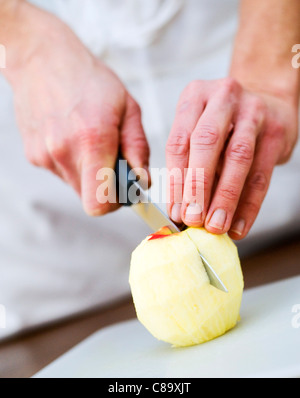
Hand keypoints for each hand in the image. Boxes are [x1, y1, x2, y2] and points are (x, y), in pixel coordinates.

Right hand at [5, 2, 149, 215]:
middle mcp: (63, 152)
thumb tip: (142, 181)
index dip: (115, 203)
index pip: (100, 203)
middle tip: (112, 161)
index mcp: (92, 140)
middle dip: (105, 187)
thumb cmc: (89, 79)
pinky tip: (73, 137)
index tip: (124, 189)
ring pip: (76, 186)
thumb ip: (138, 148)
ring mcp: (45, 155)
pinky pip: (62, 172)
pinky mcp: (34, 155)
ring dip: (89, 174)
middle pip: (89, 198)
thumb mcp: (127, 107)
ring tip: (90, 142)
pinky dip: (73, 163)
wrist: (42, 59)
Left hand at [166, 77, 297, 238]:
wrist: (266, 100)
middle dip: (198, 186)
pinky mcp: (275, 130)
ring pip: (237, 158)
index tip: (175, 211)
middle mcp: (222, 98)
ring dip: (225, 198)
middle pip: (207, 143)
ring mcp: (252, 111)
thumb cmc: (224, 122)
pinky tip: (238, 225)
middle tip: (192, 218)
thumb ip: (189, 163)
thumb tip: (180, 209)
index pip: (179, 142)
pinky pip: (262, 173)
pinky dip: (249, 204)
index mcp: (194, 96)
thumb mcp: (199, 129)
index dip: (175, 180)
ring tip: (216, 225)